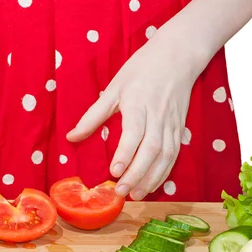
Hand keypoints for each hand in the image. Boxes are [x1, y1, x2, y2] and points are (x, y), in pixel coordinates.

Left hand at [67, 31, 201, 200]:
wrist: (177, 57)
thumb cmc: (142, 70)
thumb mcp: (114, 88)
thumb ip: (93, 115)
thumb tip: (72, 137)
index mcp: (138, 103)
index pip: (134, 133)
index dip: (125, 153)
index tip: (114, 171)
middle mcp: (157, 116)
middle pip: (151, 150)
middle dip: (137, 174)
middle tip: (121, 191)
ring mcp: (171, 124)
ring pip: (165, 156)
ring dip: (151, 178)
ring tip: (136, 195)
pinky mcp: (179, 129)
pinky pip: (173, 155)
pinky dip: (163, 173)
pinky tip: (151, 185)